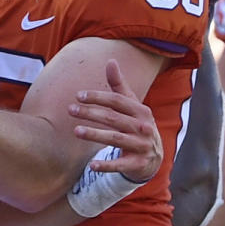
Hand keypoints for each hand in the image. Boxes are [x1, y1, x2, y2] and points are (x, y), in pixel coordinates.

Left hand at [69, 60, 162, 183]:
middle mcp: (143, 127)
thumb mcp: (132, 106)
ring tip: (76, 131)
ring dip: (95, 134)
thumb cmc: (137, 126)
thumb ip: (119, 86)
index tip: (78, 96)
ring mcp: (142, 146)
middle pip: (114, 118)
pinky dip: (107, 165)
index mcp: (141, 111)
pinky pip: (120, 164)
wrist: (154, 158)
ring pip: (116, 139)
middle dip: (91, 113)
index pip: (117, 100)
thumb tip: (111, 60)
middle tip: (70, 110)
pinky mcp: (138, 164)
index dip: (98, 97)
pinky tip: (91, 165)